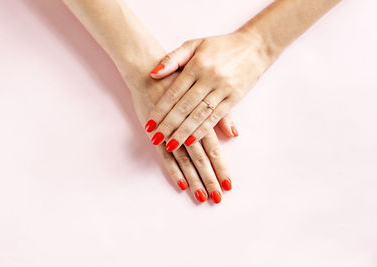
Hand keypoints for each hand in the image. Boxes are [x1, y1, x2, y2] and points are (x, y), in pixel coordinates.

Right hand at [131, 72, 232, 203]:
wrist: (149, 69)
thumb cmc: (181, 79)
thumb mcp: (206, 92)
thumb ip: (221, 113)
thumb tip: (235, 134)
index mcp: (202, 117)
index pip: (214, 149)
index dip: (221, 168)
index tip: (229, 185)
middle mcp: (187, 126)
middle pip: (201, 158)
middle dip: (210, 179)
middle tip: (217, 198)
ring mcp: (170, 131)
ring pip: (185, 159)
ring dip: (194, 179)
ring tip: (201, 196)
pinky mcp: (155, 133)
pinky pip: (164, 155)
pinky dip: (173, 170)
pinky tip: (181, 185)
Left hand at [145, 30, 271, 151]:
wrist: (255, 46)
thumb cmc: (221, 46)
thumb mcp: (195, 44)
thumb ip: (173, 58)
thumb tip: (153, 74)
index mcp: (197, 65)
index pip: (174, 92)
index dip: (160, 110)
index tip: (149, 124)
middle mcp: (209, 78)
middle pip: (185, 107)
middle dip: (168, 125)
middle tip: (155, 139)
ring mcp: (223, 89)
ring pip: (199, 115)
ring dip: (184, 132)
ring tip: (170, 145)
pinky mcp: (234, 98)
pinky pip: (216, 117)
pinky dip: (203, 130)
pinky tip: (192, 141)